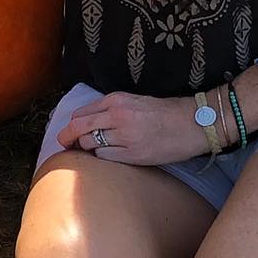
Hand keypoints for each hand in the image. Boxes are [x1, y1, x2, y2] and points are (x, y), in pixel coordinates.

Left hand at [56, 92, 209, 166]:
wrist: (194, 123)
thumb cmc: (166, 112)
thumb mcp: (135, 101)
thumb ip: (111, 109)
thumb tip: (87, 122)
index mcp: (116, 100)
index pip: (81, 113)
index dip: (70, 125)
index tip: (67, 132)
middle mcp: (117, 116)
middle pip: (78, 128)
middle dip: (66, 138)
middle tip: (63, 145)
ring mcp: (124, 136)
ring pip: (89, 144)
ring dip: (87, 148)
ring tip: (93, 150)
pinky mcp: (133, 154)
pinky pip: (104, 157)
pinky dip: (102, 157)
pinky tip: (111, 155)